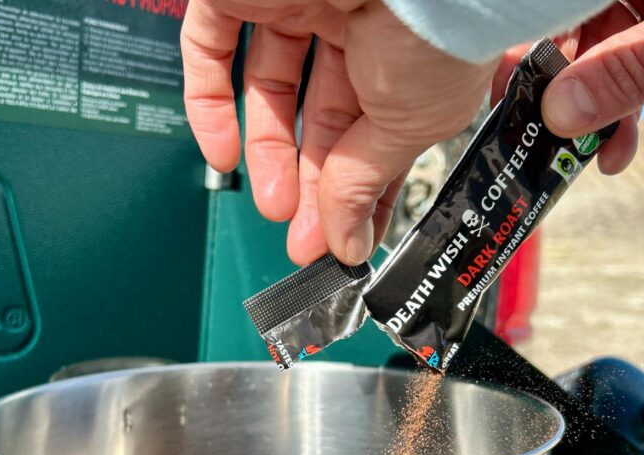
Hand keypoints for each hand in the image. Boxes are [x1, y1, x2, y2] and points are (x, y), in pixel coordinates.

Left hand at [181, 0, 495, 264]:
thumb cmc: (436, 30)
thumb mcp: (409, 125)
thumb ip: (365, 181)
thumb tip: (346, 243)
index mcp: (404, 49)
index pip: (370, 125)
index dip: (357, 186)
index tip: (345, 238)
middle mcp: (352, 20)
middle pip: (318, 113)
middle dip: (312, 182)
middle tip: (305, 236)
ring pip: (267, 86)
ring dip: (269, 154)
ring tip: (277, 208)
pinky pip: (208, 46)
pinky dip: (209, 105)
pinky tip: (225, 157)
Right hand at [498, 0, 643, 174]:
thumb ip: (638, 63)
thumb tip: (562, 112)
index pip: (554, 1)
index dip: (524, 40)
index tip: (506, 91)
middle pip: (570, 26)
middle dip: (558, 87)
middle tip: (540, 136)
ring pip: (600, 56)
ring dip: (592, 113)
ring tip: (589, 154)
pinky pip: (632, 71)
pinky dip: (623, 114)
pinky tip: (618, 147)